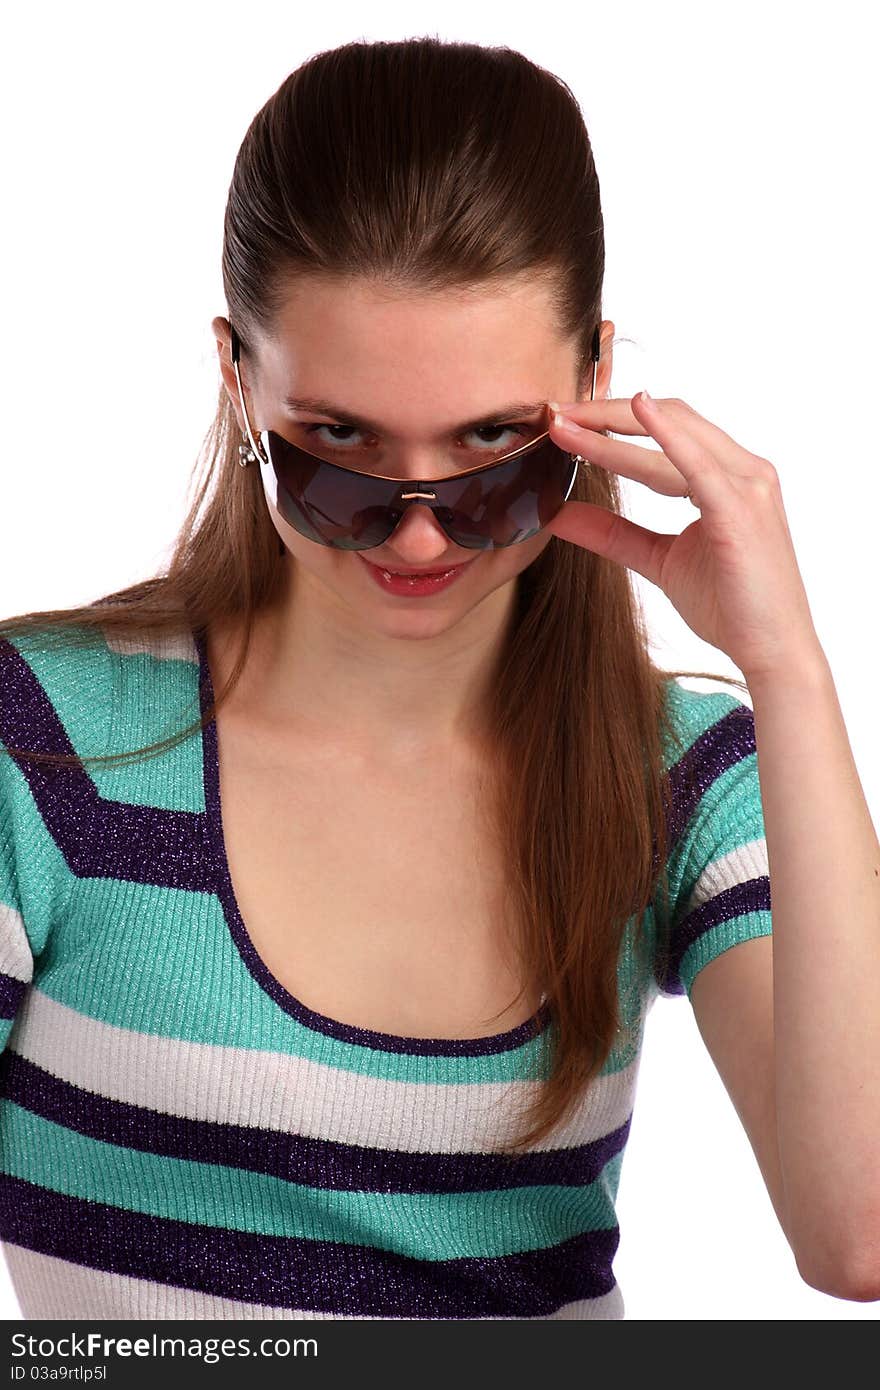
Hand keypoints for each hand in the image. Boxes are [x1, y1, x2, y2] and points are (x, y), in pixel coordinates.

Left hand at [544, 392, 824, 683]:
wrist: (772, 650)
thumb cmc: (730, 605)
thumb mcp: (658, 560)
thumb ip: (614, 533)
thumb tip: (560, 515)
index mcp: (727, 478)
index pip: (666, 432)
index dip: (614, 423)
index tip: (564, 421)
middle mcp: (742, 470)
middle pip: (670, 418)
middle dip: (606, 413)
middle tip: (553, 413)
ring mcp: (746, 485)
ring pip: (675, 434)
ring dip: (615, 424)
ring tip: (566, 421)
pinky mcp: (739, 508)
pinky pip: (696, 463)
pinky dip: (666, 433)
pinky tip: (636, 409)